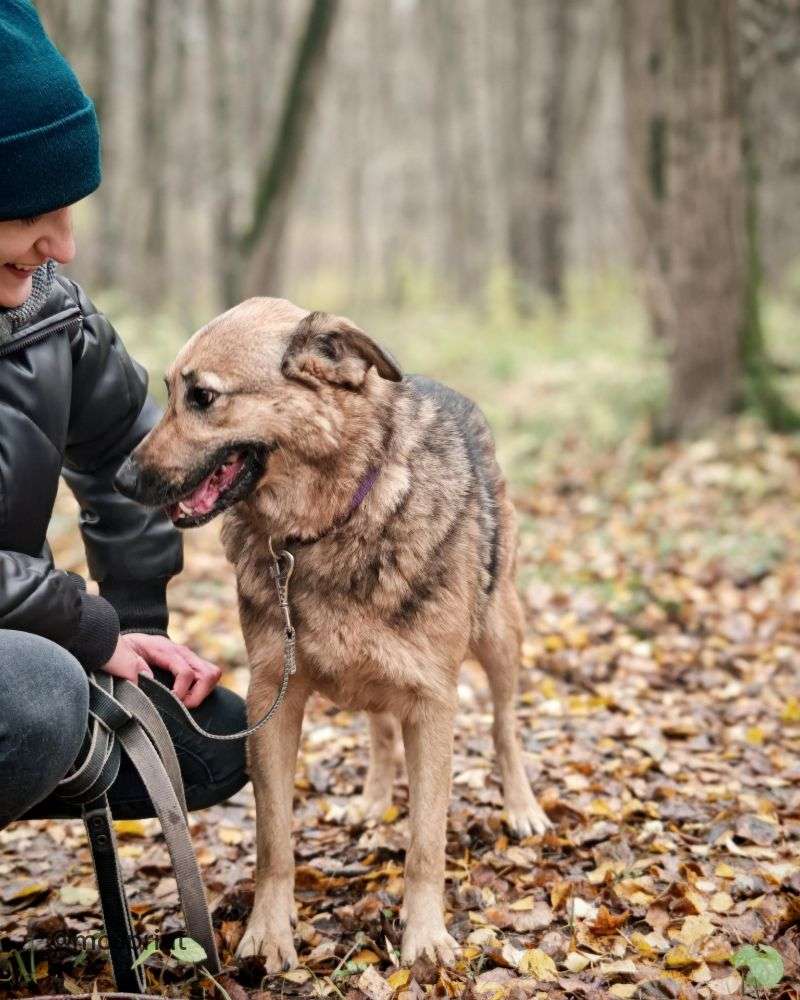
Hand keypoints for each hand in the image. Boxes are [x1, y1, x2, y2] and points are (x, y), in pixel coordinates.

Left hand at [108, 633, 222, 707]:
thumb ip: (129, 665)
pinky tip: (184, 698)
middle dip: (197, 695)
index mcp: (165, 649)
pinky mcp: (190, 664)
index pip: (185, 671)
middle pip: (208, 673)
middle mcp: (181, 652)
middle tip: (180, 706)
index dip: (181, 691)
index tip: (170, 702)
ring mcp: (188, 657)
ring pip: (212, 674)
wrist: (120, 641)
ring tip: (184, 703)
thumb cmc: (120, 649)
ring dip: (202, 692)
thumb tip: (144, 680)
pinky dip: (201, 690)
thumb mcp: (119, 654)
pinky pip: (207, 677)